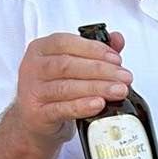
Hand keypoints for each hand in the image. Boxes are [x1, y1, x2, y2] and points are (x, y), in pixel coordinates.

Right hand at [14, 31, 131, 142]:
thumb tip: (117, 39)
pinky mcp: (36, 113)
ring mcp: (32, 90)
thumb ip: (96, 51)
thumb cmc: (55, 89)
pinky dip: (82, 106)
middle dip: (101, 70)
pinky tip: (98, 104)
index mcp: (42, 49)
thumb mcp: (74, 66)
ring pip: (66, 87)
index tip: (116, 59)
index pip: (65, 43)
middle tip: (125, 77)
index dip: (93, 49)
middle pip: (68, 65)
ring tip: (119, 91)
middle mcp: (33, 67)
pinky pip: (61, 109)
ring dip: (97, 88)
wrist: (35, 119)